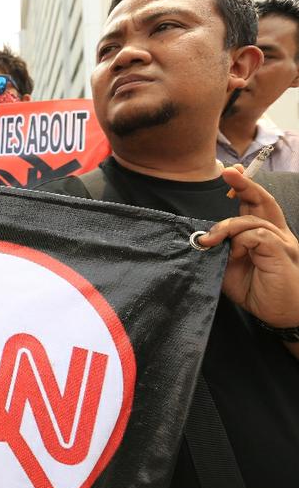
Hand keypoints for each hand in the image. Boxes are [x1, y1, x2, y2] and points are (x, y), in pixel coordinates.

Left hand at [198, 166, 298, 328]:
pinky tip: (235, 255)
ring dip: (227, 226)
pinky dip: (241, 241)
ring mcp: (282, 241)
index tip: (230, 173)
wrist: (282, 315)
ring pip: (252, 219)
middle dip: (244, 183)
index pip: (256, 204)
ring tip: (213, 241)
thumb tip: (203, 239)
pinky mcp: (281, 252)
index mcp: (266, 235)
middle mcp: (277, 233)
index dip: (244, 187)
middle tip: (228, 172)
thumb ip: (222, 250)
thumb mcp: (231, 269)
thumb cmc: (259, 291)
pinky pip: (257, 235)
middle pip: (263, 200)